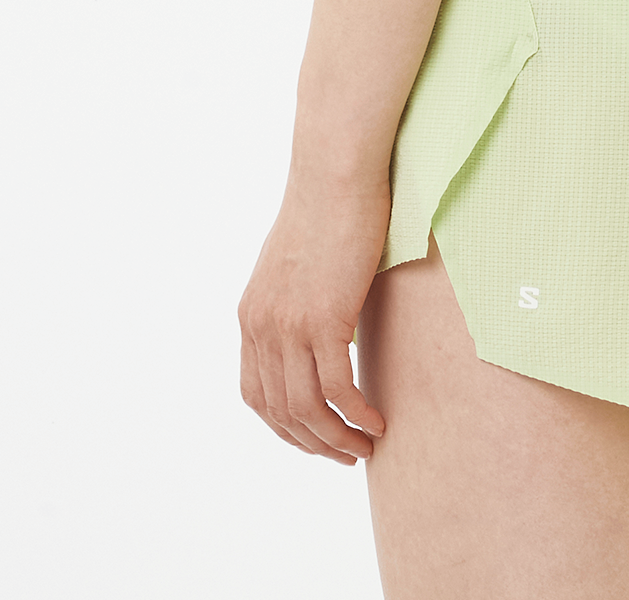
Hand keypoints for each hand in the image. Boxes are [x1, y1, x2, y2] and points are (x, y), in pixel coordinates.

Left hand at [238, 177, 391, 463]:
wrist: (336, 174)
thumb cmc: (328, 207)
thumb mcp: (296, 263)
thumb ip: (297, 300)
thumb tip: (322, 326)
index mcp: (252, 315)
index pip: (256, 394)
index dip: (285, 427)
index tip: (317, 437)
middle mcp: (261, 326)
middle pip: (280, 411)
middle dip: (314, 443)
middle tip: (347, 454)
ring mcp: (288, 325)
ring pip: (307, 409)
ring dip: (337, 438)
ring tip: (365, 446)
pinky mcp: (323, 318)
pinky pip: (336, 388)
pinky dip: (356, 413)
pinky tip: (376, 419)